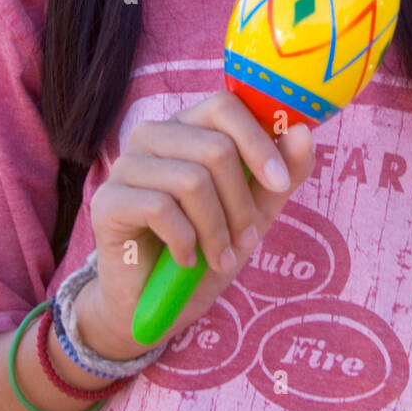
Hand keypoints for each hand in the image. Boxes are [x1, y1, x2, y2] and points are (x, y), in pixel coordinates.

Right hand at [76, 90, 315, 357]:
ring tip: (221, 257)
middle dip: (241, 203)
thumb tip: (303, 132)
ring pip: (192, 180)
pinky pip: (160, 208)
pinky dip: (186, 241)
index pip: (225, 106)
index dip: (259, 142)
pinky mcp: (107, 202)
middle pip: (215, 148)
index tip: (279, 184)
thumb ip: (282, 172)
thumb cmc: (204, 247)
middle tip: (245, 241)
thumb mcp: (255, 211)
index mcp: (188, 127)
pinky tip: (186, 259)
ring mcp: (125, 166)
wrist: (154, 304)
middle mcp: (152, 136)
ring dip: (217, 229)